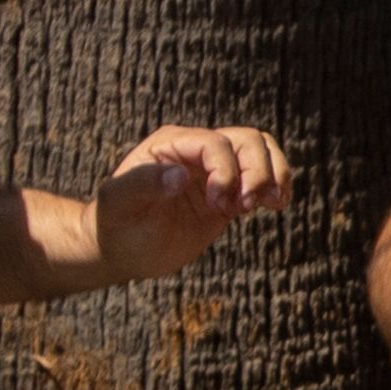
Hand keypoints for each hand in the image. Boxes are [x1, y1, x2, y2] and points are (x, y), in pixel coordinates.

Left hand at [88, 124, 292, 282]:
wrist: (121, 249)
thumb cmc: (114, 224)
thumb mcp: (119, 203)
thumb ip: (144, 184)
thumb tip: (182, 176)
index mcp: (171, 144)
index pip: (215, 143)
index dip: (225, 171)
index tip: (217, 206)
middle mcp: (196, 151)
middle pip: (248, 140)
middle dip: (257, 171)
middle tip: (246, 207)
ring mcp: (215, 172)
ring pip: (261, 153)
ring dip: (274, 175)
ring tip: (273, 204)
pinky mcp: (228, 195)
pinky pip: (261, 179)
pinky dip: (276, 188)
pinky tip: (275, 206)